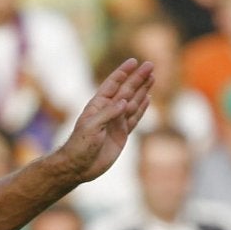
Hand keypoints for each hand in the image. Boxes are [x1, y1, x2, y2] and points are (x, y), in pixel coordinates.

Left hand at [54, 58, 154, 183]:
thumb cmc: (79, 146)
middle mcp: (108, 111)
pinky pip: (135, 118)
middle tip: (150, 65)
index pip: (112, 85)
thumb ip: (108, 114)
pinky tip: (147, 98)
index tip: (133, 61)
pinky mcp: (122, 134)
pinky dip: (142, 108)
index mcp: (97, 106)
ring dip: (143, 90)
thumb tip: (125, 101)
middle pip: (126, 91)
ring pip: (133, 102)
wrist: (78, 167)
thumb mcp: (91, 128)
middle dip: (138, 78)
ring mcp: (116, 122)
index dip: (122, 73)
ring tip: (152, 77)